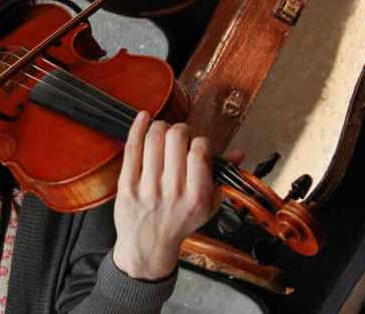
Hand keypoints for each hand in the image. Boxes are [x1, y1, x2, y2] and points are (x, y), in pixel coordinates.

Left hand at [111, 111, 238, 279]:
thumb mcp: (208, 207)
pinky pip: (131, 148)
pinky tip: (143, 118)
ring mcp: (147, 188)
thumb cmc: (179, 224)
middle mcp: (172, 191)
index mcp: (196, 197)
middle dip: (179, 129)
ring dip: (159, 126)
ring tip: (162, 130)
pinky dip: (137, 127)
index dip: (199, 141)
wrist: (148, 247)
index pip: (200, 153)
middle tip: (179, 134)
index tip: (197, 144)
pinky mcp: (126, 185)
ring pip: (153, 139)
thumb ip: (222, 178)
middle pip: (175, 139)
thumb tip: (238, 153)